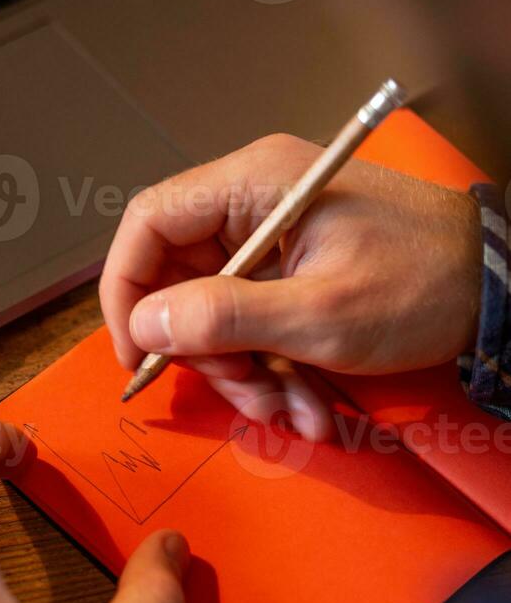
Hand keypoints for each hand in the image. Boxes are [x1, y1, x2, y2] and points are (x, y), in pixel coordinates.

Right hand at [100, 134, 481, 440]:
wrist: (497, 289)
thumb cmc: (417, 287)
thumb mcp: (319, 315)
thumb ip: (224, 317)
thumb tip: (145, 324)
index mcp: (252, 186)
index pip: (149, 224)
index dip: (128, 290)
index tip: (136, 355)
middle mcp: (255, 205)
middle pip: (183, 280)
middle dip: (211, 354)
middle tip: (248, 399)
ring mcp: (276, 241)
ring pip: (220, 315)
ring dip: (249, 376)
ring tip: (298, 416)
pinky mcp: (296, 273)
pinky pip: (258, 325)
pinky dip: (276, 371)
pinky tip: (312, 408)